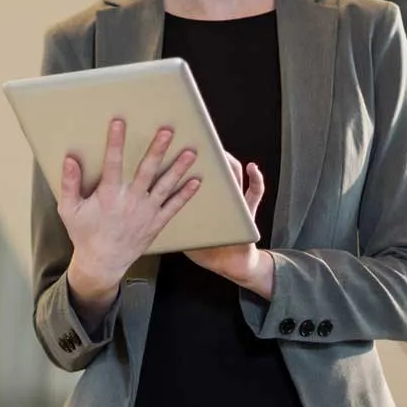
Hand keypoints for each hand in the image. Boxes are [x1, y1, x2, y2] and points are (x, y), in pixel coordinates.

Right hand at [59, 119, 200, 316]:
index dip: (115, 141)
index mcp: (108, 195)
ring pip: (165, 186)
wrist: (102, 262)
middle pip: (146, 170)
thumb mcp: (69, 210)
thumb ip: (69, 184)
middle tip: (167, 131)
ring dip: (178, 168)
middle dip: (157, 149)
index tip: (119, 122)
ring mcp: (146, 212)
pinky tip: (196, 181)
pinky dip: (185, 195)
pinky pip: (173, 207)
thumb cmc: (84, 234)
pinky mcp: (156, 223)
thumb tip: (70, 160)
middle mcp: (130, 201)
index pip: (112, 163)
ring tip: (191, 152)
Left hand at [186, 155, 275, 296]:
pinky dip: (257, 180)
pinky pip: (256, 193)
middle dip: (209, 154)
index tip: (180, 146)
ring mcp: (236, 201)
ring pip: (235, 175)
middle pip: (214, 169)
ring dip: (229, 163)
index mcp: (204, 199)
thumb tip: (149, 204)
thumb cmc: (205, 248)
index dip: (190, 160)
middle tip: (201, 142)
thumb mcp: (185, 230)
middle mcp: (220, 195)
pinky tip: (253, 169)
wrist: (228, 264)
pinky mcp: (249, 211)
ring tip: (221, 153)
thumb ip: (172, 215)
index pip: (198, 173)